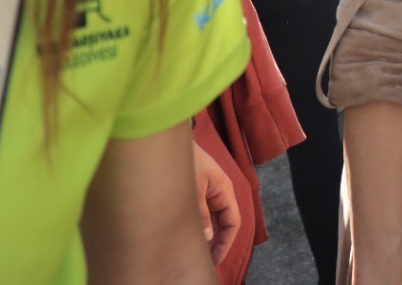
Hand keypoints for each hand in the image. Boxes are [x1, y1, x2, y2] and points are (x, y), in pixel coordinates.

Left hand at [192, 141, 241, 264]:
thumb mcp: (194, 188)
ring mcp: (206, 193)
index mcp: (224, 190)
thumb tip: (208, 237)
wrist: (168, 141)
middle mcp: (218, 193)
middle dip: (215, 243)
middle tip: (204, 261)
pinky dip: (196, 226)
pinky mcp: (195, 192)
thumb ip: (202, 213)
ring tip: (194, 252)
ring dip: (205, 235)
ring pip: (211, 220)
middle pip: (223, 223)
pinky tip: (187, 236)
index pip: (233, 222)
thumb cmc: (187, 159)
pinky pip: (200, 213)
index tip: (214, 260)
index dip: (226, 243)